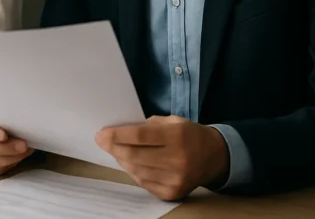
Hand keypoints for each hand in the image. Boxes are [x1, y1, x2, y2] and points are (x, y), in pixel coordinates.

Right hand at [0, 108, 33, 174]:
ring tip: (25, 150)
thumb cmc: (5, 115)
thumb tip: (22, 121)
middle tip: (23, 145)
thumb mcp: (5, 111)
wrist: (5, 125)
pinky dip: (9, 163)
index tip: (4, 135)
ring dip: (11, 156)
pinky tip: (19, 155)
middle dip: (7, 148)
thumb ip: (8, 114)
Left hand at [95, 116, 229, 200]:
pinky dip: (133, 171)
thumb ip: (146, 125)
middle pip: (134, 155)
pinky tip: (131, 162)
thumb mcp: (171, 121)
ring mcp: (175, 179)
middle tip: (102, 141)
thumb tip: (117, 132)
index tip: (101, 133)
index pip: (139, 136)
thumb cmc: (187, 134)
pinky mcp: (172, 192)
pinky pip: (143, 182)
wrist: (213, 157)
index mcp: (177, 136)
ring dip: (121, 159)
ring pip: (136, 170)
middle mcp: (178, 159)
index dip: (117, 135)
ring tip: (117, 150)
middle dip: (113, 147)